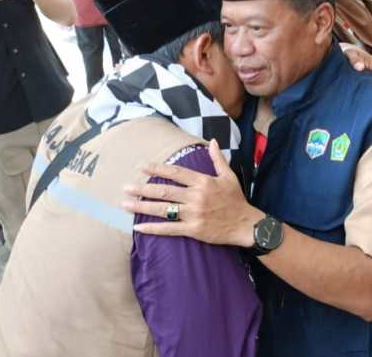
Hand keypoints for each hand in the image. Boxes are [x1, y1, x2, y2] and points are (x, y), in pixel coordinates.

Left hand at [121, 140, 262, 246]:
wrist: (245, 224)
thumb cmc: (236, 200)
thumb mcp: (229, 176)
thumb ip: (218, 159)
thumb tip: (212, 141)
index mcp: (203, 182)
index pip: (176, 173)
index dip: (158, 169)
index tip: (143, 167)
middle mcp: (196, 196)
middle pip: (164, 191)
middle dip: (142, 189)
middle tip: (125, 187)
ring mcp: (193, 214)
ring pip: (163, 209)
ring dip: (142, 206)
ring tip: (125, 204)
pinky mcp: (193, 230)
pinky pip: (169, 229)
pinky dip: (153, 228)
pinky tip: (138, 228)